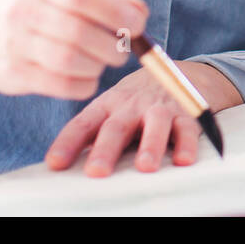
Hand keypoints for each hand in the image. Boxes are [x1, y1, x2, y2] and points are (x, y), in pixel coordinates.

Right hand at [0, 0, 147, 98]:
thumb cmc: (46, 9)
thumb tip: (138, 14)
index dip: (115, 11)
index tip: (136, 24)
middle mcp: (25, 11)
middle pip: (79, 33)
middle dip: (114, 45)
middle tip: (123, 49)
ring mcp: (16, 45)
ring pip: (71, 61)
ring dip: (99, 65)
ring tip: (102, 60)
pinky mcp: (15, 75)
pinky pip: (62, 86)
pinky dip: (86, 84)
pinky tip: (87, 75)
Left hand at [45, 62, 242, 175]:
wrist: (177, 72)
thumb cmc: (135, 102)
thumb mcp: (111, 110)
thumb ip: (94, 134)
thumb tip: (63, 167)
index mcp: (107, 105)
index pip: (83, 124)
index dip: (68, 143)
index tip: (55, 163)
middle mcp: (131, 105)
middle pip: (117, 127)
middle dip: (106, 149)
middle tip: (97, 171)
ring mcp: (160, 107)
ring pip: (155, 124)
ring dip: (150, 145)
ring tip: (145, 167)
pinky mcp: (187, 112)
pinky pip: (188, 127)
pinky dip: (187, 143)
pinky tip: (184, 159)